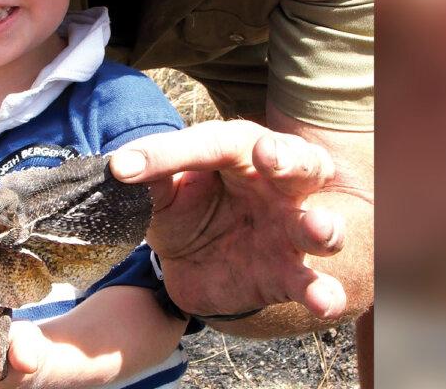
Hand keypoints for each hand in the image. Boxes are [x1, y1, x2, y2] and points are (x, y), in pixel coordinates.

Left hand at [109, 120, 347, 321]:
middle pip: (296, 163)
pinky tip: (324, 301)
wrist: (197, 266)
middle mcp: (274, 185)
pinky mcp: (288, 275)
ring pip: (317, 224)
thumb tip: (121, 168)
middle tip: (269, 156)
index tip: (127, 166)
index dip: (170, 152)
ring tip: (318, 229)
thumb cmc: (187, 211)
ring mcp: (286, 231)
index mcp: (237, 152)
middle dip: (286, 158)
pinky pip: (311, 284)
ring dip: (321, 226)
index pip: (209, 144)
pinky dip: (322, 293)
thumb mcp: (163, 195)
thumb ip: (151, 179)